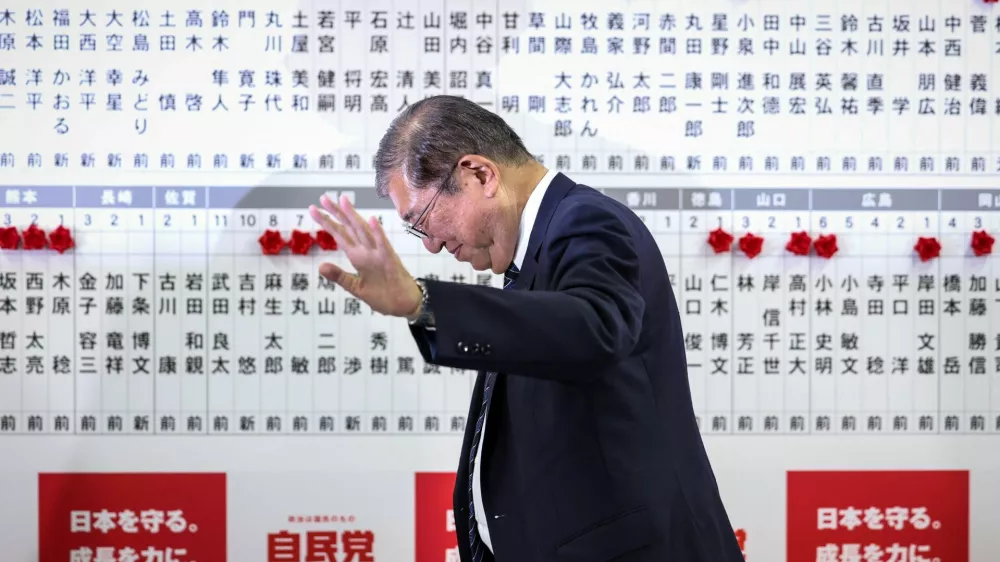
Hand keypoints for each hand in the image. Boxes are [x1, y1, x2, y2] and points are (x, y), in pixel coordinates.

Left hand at [308, 194, 422, 318]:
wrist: (403, 304)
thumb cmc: (382, 295)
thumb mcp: (355, 287)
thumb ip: (339, 276)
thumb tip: (320, 267)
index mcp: (357, 256)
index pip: (340, 235)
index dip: (327, 222)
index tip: (313, 209)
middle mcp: (366, 250)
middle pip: (349, 227)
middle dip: (336, 213)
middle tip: (323, 197)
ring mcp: (378, 253)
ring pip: (364, 231)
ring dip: (354, 216)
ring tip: (343, 201)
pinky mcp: (389, 260)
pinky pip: (383, 244)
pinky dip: (378, 232)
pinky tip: (371, 220)